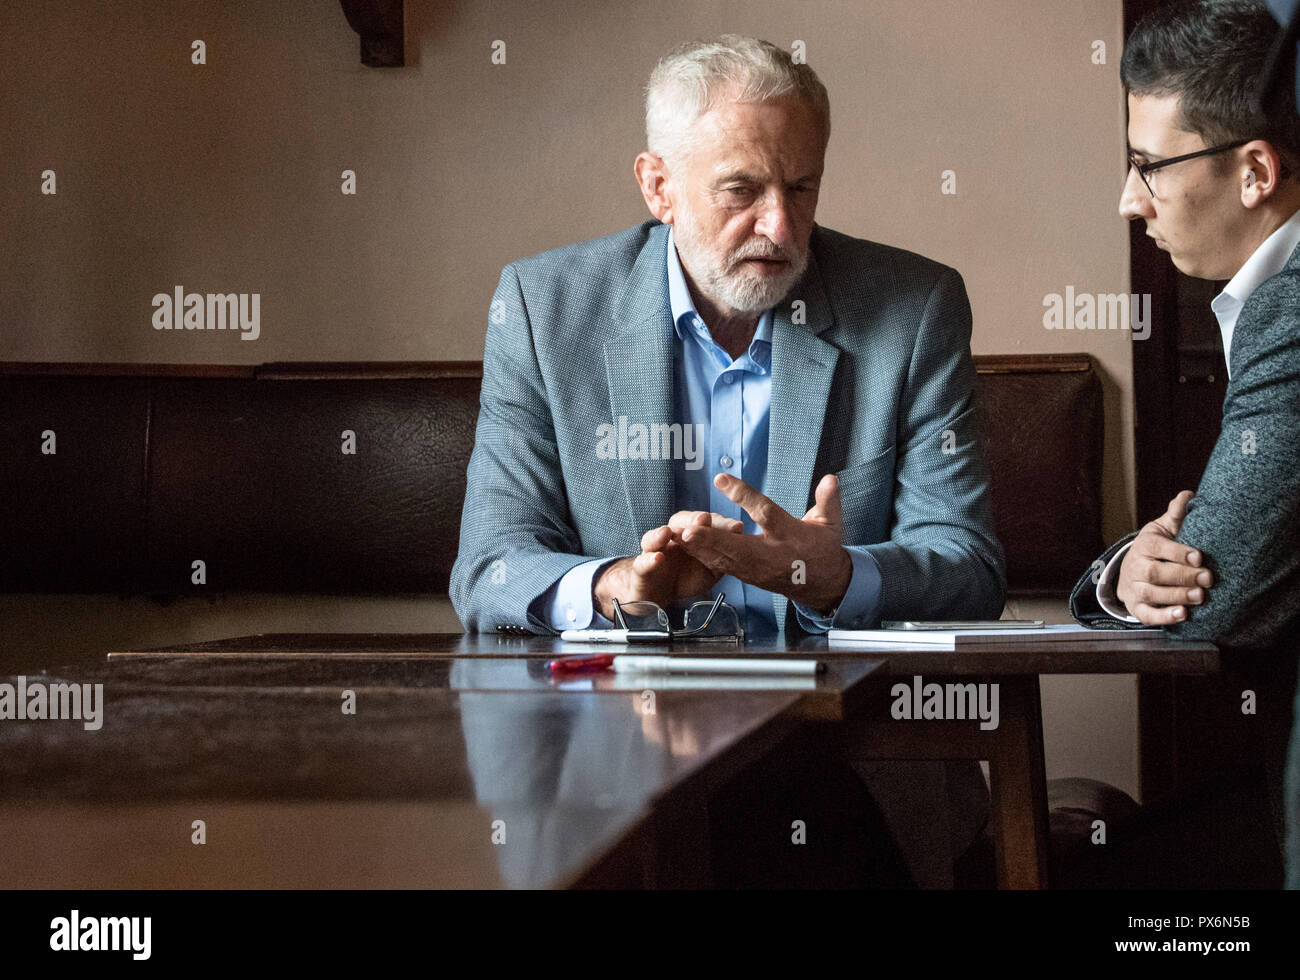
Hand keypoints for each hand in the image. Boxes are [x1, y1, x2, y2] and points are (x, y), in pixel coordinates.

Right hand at [593, 512, 741, 619]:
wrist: (656, 596)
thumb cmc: (684, 577)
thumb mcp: (709, 569)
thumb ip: (721, 557)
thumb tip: (741, 543)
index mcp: (690, 536)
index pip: (704, 524)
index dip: (719, 524)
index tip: (736, 528)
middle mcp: (671, 539)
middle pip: (679, 522)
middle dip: (692, 520)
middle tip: (704, 519)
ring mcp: (654, 552)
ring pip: (655, 538)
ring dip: (663, 532)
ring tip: (670, 531)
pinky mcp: (641, 570)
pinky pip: (642, 563)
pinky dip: (649, 560)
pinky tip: (657, 558)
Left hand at [675, 473, 852, 612]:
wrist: (822, 584)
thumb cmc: (822, 548)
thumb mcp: (831, 523)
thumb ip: (828, 500)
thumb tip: (830, 478)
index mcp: (790, 534)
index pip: (764, 512)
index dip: (743, 496)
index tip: (720, 479)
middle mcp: (770, 554)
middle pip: (737, 546)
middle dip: (712, 539)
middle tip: (688, 530)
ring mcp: (757, 568)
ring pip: (725, 559)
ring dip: (700, 549)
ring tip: (678, 537)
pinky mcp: (748, 576)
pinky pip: (722, 567)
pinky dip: (702, 558)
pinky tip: (685, 549)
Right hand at [1116, 490, 1214, 624]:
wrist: (1130, 572)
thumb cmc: (1154, 549)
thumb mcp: (1162, 529)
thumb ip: (1176, 515)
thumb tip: (1188, 495)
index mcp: (1144, 545)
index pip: (1158, 548)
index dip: (1178, 553)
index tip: (1200, 557)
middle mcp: (1135, 566)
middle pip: (1155, 573)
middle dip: (1182, 576)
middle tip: (1208, 579)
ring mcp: (1134, 588)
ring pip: (1152, 593)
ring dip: (1176, 596)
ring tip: (1200, 597)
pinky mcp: (1136, 607)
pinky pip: (1146, 615)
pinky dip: (1164, 617)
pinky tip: (1183, 615)